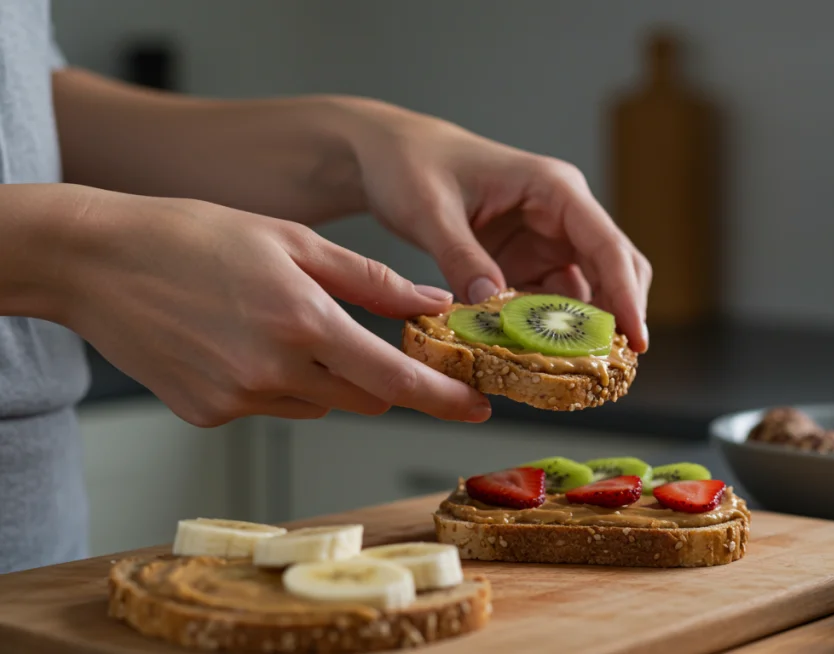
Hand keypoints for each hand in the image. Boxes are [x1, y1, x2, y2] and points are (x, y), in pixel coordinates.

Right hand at [61, 187, 490, 426]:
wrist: (95, 259)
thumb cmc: (194, 234)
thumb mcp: (293, 241)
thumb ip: (371, 280)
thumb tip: (433, 304)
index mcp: (303, 323)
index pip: (395, 380)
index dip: (443, 397)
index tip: (479, 406)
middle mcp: (273, 372)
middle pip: (363, 397)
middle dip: (380, 375)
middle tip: (369, 338)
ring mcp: (235, 400)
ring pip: (316, 403)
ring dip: (322, 376)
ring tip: (276, 320)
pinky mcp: (205, 415)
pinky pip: (267, 406)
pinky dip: (272, 381)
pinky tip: (237, 340)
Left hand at [338, 100, 652, 351]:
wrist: (387, 158)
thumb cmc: (411, 166)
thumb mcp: (430, 211)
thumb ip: (461, 257)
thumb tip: (491, 305)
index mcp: (553, 189)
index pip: (606, 244)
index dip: (626, 293)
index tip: (636, 337)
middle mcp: (562, 216)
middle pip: (615, 270)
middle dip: (619, 317)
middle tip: (613, 368)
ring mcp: (547, 242)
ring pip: (588, 294)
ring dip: (581, 332)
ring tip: (574, 373)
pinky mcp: (527, 265)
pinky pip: (551, 305)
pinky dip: (547, 333)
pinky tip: (536, 359)